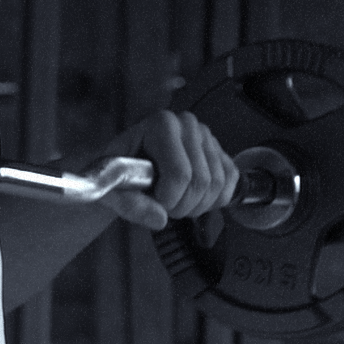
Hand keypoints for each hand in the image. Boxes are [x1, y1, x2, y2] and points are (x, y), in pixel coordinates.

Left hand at [95, 110, 237, 230]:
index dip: (168, 200)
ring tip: (175, 202)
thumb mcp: (113, 189)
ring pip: (217, 185)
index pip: (179, 174)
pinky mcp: (220, 150)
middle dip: (182, 206)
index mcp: (161, 124)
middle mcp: (188, 124)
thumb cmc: (120, 174)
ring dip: (196, 206)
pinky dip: (214, 200)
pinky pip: (230, 182)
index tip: (153, 203)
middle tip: (164, 207)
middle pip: (200, 181)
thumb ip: (130, 205)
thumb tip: (160, 219)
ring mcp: (207, 136)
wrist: (128, 168)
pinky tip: (193, 198)